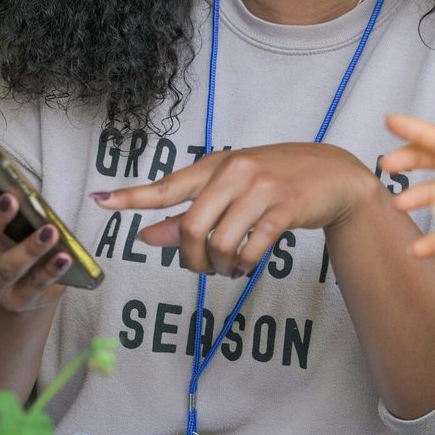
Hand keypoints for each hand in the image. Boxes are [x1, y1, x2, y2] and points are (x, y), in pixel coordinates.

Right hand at [0, 168, 67, 311]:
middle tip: (11, 199)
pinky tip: (65, 257)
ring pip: (4, 270)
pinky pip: (34, 287)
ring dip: (28, 250)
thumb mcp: (2, 221)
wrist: (19, 286)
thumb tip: (11, 176)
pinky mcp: (18, 301)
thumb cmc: (10, 240)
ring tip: (50, 231)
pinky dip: (50, 271)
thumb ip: (2, 200)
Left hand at [97, 142, 379, 275]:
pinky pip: (251, 247)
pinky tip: (246, 265)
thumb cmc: (278, 180)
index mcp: (216, 166)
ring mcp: (261, 188)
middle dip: (190, 258)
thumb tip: (147, 235)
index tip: (101, 201)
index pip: (167, 185)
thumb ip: (190, 212)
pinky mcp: (285, 207)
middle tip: (201, 267)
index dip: (132, 196)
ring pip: (219, 242)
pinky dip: (244, 264)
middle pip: (190, 227)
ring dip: (218, 266)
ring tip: (228, 268)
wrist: (334, 174)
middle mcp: (235, 172)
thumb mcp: (231, 191)